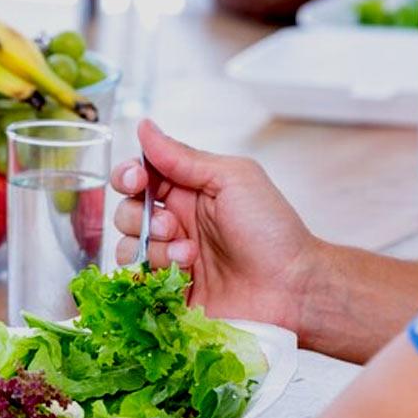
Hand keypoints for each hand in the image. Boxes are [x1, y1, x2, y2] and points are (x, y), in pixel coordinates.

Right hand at [113, 120, 321, 332]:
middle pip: (126, 211)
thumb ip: (183, 157)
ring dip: (152, 247)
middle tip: (171, 225)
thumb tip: (145, 127)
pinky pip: (136, 280)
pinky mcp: (168, 290)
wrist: (291, 288)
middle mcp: (176, 222)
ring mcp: (170, 257)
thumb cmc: (272, 231)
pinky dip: (152, 274)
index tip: (136, 180)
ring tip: (188, 254)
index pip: (140, 176)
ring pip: (127, 246)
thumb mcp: (232, 179)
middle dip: (137, 216)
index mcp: (189, 190)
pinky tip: (184, 274)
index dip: (129, 176)